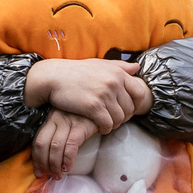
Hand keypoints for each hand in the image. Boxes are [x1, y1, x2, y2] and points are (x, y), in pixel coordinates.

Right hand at [25, 58, 147, 132]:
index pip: (139, 93)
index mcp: (117, 72)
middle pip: (129, 108)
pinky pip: (107, 124)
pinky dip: (105, 129)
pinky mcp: (93, 107)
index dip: (137, 105)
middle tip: (113, 119)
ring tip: (105, 123)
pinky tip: (98, 127)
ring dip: (113, 124)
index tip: (128, 110)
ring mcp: (104, 94)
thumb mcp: (98, 64)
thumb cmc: (76, 71)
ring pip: (119, 118)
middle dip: (123, 117)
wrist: (53, 77)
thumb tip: (137, 68)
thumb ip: (119, 66)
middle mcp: (114, 82)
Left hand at [30, 109, 101, 177]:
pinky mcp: (80, 126)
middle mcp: (55, 119)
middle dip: (42, 163)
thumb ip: (56, 135)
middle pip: (42, 144)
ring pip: (55, 146)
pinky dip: (67, 159)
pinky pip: (71, 145)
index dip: (36, 158)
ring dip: (55, 165)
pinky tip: (67, 168)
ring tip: (57, 176)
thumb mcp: (65, 123)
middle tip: (45, 175)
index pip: (37, 140)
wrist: (100, 110)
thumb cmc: (82, 119)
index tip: (38, 171)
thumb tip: (48, 159)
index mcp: (49, 119)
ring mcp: (68, 122)